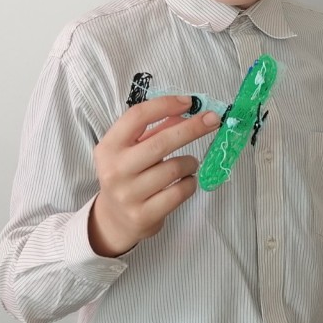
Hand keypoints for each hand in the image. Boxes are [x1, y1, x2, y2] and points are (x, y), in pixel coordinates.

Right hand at [89, 95, 220, 256]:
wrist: (114, 220)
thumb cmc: (128, 175)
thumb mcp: (132, 150)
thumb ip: (155, 131)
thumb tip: (186, 112)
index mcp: (109, 147)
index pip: (137, 117)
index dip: (165, 105)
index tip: (189, 102)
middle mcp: (115, 170)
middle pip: (160, 142)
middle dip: (192, 128)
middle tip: (213, 119)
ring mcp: (129, 195)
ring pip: (174, 169)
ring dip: (190, 162)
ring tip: (190, 163)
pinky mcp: (144, 215)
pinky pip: (179, 192)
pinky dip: (190, 182)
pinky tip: (187, 181)